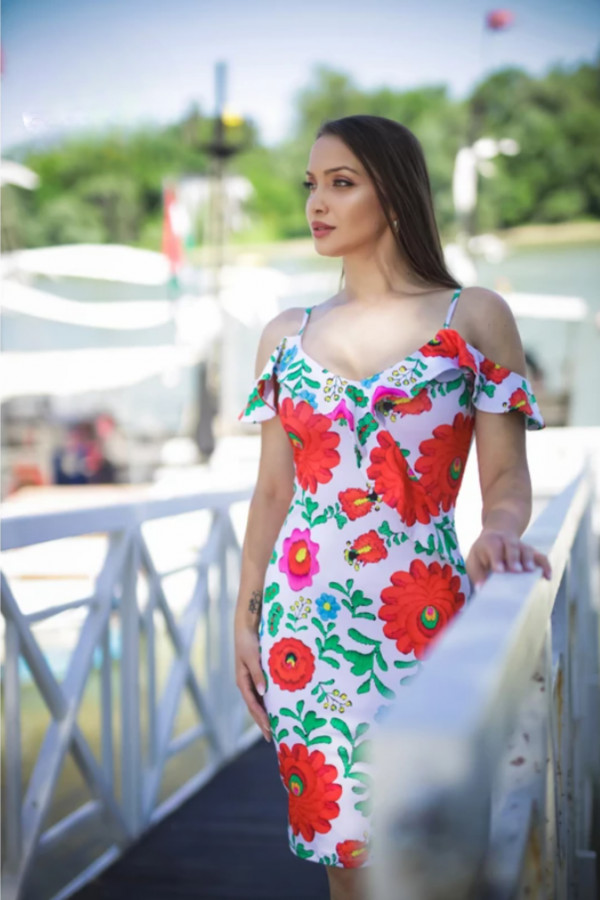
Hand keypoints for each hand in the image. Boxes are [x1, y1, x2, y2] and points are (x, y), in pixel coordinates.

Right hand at [234, 624, 270, 740]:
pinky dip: (269, 702)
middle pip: (254, 707)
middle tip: (271, 737)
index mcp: (242, 681)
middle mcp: (247, 683)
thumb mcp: (252, 657)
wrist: (246, 627)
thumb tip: (262, 692)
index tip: (269, 729)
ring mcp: (252, 680)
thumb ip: (257, 674)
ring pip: (259, 701)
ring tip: (275, 727)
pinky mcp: (258, 675)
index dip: (261, 717)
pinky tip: (276, 707)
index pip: (252, 704)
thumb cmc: (248, 641)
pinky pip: (263, 692)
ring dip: (266, 714)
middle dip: (262, 722)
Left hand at [466, 527, 551, 589]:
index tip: (499, 571)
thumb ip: (477, 574)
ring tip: (530, 571)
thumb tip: (481, 588)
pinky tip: (547, 576)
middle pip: (512, 546)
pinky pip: (540, 557)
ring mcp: (521, 546)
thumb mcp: (474, 560)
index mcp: (491, 542)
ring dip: (529, 560)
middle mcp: (507, 541)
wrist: (496, 535)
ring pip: (527, 550)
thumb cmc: (483, 553)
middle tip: (516, 570)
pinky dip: (545, 565)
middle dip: (514, 558)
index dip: (497, 559)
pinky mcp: (531, 552)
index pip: (494, 548)